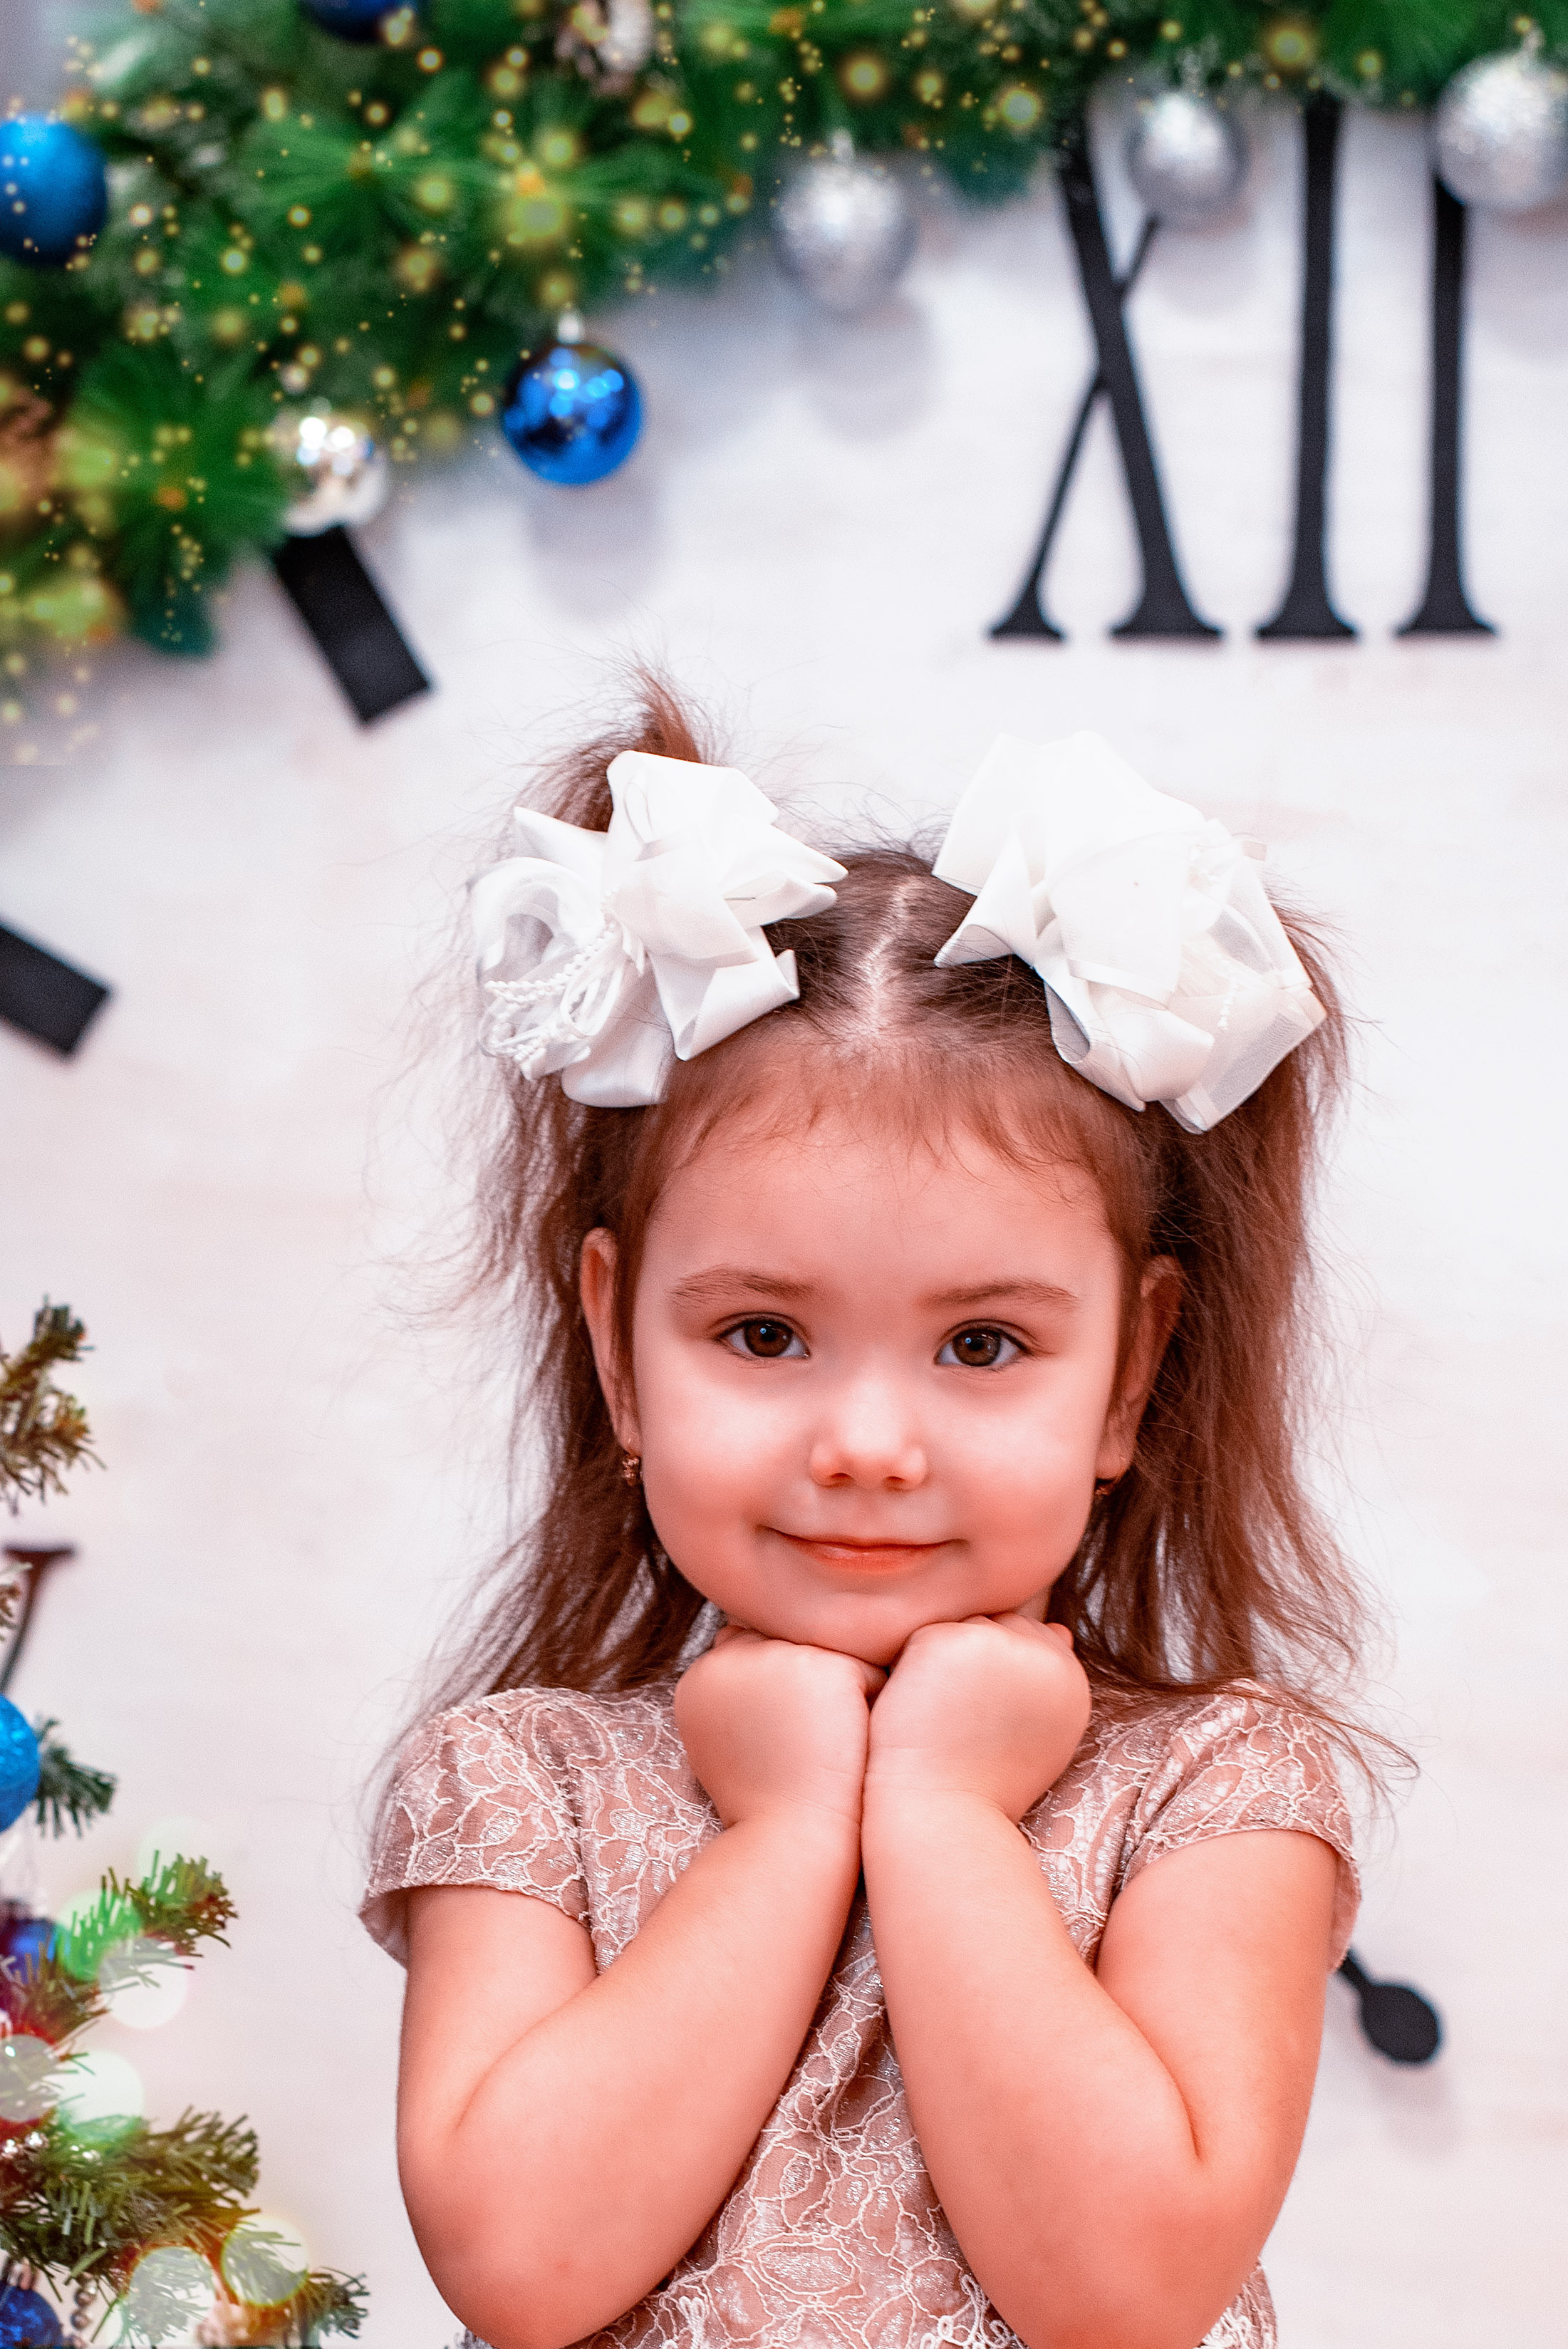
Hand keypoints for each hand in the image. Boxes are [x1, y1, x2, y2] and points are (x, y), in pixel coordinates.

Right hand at [675, 1626, 886, 1832]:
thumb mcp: (727, 1740)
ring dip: (838, 1694)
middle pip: (792, 1647)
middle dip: (806, 1686)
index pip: (754, 1654)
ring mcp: (780, 1658)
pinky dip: (870, 1708)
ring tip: (824, 1745)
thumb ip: (734, 1688)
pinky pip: (868, 1673)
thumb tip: (746, 1639)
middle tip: (801, 1745)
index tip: (777, 1742)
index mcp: (702, 1675)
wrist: (789, 1841)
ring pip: (830, 1655)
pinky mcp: (828, 1668)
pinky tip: (851, 1744)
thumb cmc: (763, 1798)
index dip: (777, 1696)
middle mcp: (733, 1656)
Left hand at [864, 1615, 1090, 1821]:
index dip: (997, 1673)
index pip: (1028, 1637)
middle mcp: (1043, 1654)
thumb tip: (1060, 1629)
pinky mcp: (948, 1641)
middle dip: (973, 1658)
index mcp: (1070, 1677)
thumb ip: (1050, 1680)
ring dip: (944, 1659)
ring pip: (960, 1626)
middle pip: (995, 1624)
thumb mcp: (1040, 1734)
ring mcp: (996, 1643)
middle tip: (960, 1718)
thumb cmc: (987, 1784)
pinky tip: (918, 1708)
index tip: (983, 1718)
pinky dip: (912, 1668)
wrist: (947, 1816)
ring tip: (942, 1715)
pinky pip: (923, 1635)